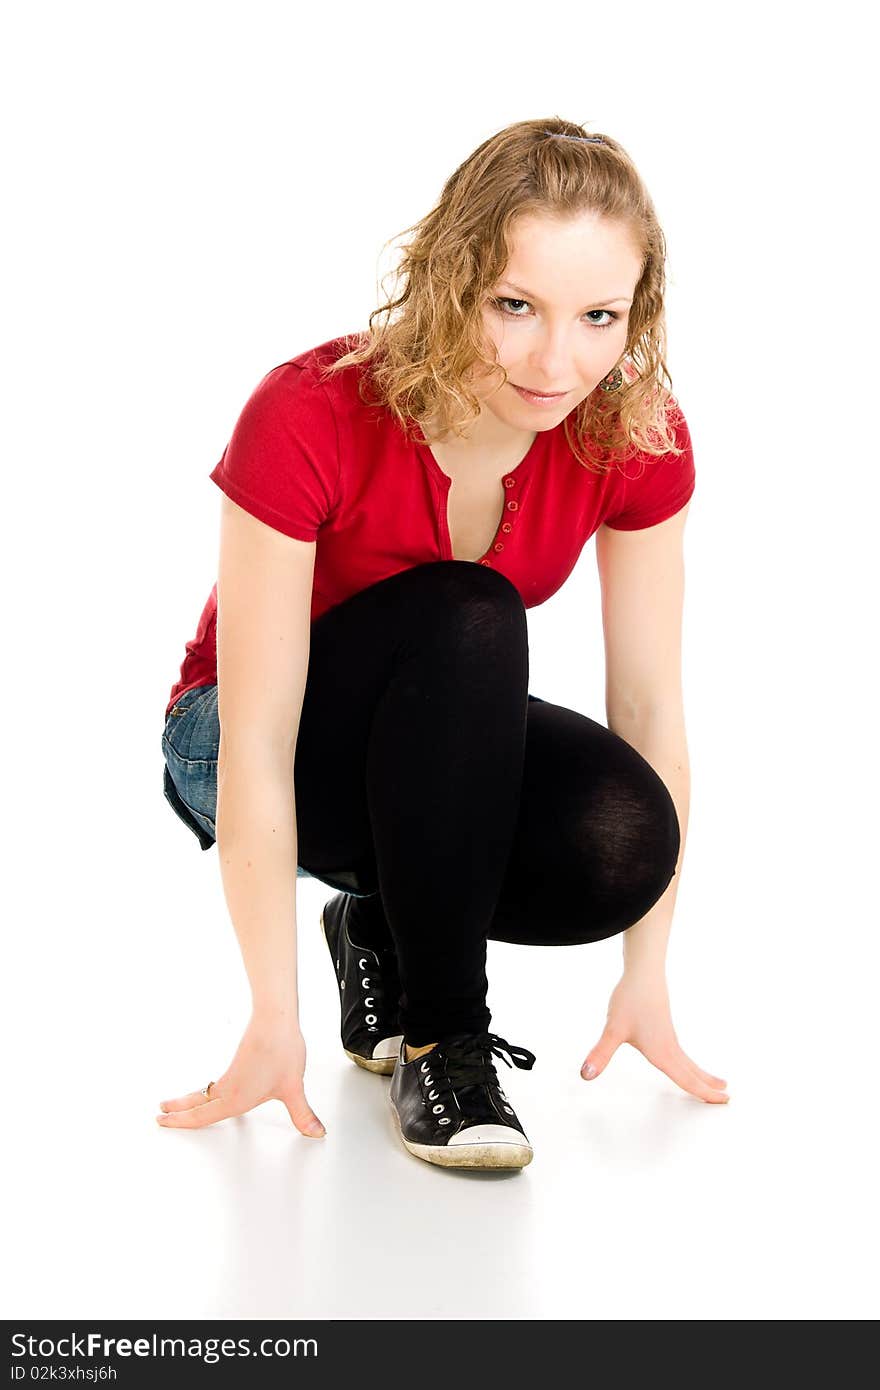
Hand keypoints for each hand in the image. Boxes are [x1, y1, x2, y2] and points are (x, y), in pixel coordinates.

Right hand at [155, 1012, 326, 1134]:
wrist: (276, 1019)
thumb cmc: (281, 1050)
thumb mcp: (293, 1088)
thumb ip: (303, 1114)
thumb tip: (317, 1132)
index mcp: (236, 1099)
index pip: (202, 1116)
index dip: (182, 1122)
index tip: (164, 1121)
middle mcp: (229, 1088)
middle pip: (197, 1104)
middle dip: (178, 1112)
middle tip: (160, 1114)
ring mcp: (232, 1075)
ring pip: (204, 1093)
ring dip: (188, 1100)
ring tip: (174, 1103)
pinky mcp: (238, 1063)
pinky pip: (215, 1084)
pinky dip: (204, 1091)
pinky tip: (211, 1091)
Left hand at [580, 973, 728, 1103]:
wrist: (643, 973)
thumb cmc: (631, 999)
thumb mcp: (613, 1029)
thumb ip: (600, 1054)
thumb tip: (586, 1074)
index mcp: (662, 1053)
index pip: (686, 1080)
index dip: (704, 1093)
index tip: (724, 1101)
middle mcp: (669, 1047)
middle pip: (693, 1072)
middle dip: (708, 1087)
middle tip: (727, 1098)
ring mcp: (668, 1037)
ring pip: (689, 1062)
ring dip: (702, 1075)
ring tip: (718, 1082)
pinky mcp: (664, 1027)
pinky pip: (682, 1053)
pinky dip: (691, 1063)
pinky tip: (685, 1062)